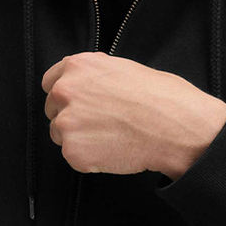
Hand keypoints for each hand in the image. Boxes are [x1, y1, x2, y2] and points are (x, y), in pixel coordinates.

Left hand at [40, 51, 225, 177]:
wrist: (175, 127)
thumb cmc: (161, 98)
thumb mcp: (123, 68)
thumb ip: (95, 76)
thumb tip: (87, 85)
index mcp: (78, 66)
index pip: (51, 82)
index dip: (66, 95)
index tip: (77, 104)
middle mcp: (65, 90)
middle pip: (52, 109)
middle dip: (72, 116)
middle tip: (101, 123)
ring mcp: (66, 122)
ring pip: (60, 134)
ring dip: (79, 138)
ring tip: (112, 136)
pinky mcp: (73, 151)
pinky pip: (74, 157)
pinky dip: (90, 158)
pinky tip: (113, 149)